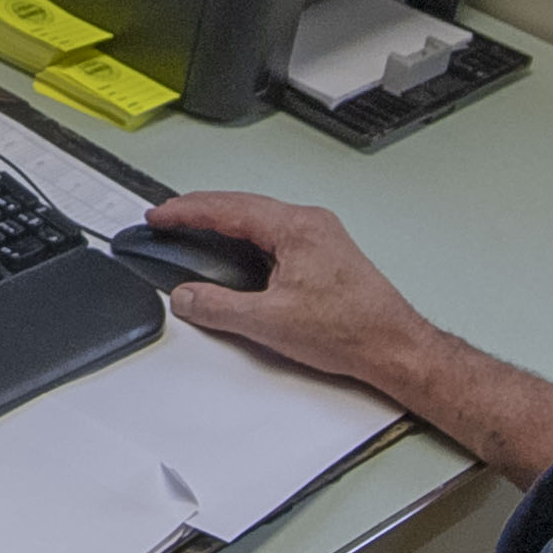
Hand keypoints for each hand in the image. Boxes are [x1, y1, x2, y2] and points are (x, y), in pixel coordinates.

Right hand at [144, 193, 435, 399]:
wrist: (393, 346)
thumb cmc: (351, 329)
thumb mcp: (269, 322)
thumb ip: (218, 307)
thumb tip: (187, 297)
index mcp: (296, 227)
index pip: (227, 209)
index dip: (186, 212)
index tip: (159, 216)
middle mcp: (310, 223)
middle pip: (242, 206)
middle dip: (200, 211)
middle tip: (167, 218)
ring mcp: (320, 237)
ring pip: (259, 219)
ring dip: (223, 222)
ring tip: (192, 228)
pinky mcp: (324, 254)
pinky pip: (274, 234)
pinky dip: (245, 237)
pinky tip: (234, 249)